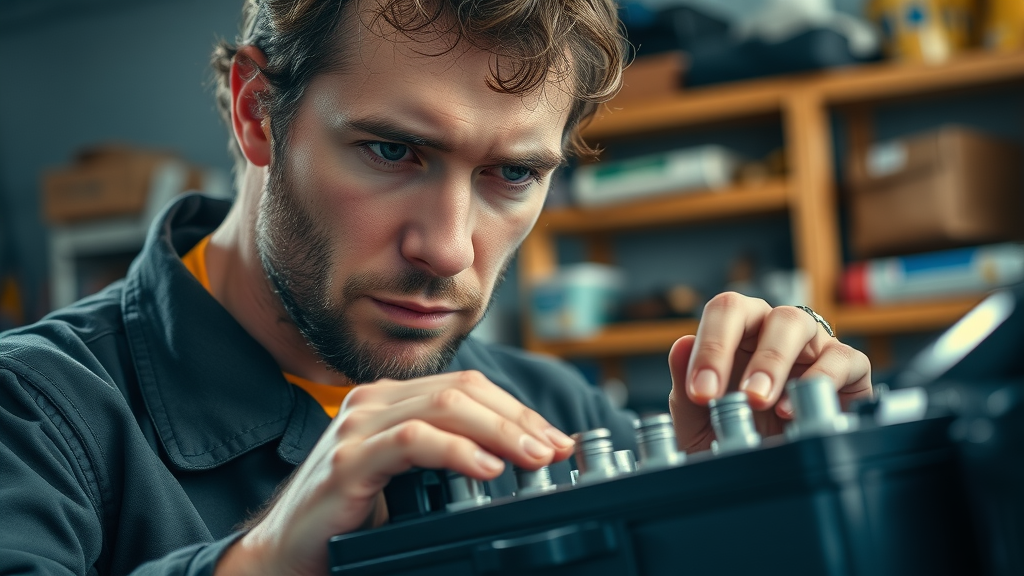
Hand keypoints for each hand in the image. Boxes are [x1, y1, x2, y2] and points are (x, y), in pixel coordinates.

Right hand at [217, 370, 575, 575]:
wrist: (285, 553)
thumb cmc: (349, 518)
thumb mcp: (408, 479)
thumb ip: (448, 457)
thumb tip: (515, 457)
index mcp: (390, 400)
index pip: (467, 387)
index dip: (517, 409)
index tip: (556, 439)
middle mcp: (373, 402)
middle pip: (463, 390)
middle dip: (518, 418)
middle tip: (556, 449)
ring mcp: (358, 427)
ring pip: (444, 407)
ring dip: (500, 430)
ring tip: (534, 458)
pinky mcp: (348, 460)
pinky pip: (412, 441)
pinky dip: (457, 451)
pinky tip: (487, 468)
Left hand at [668, 292, 871, 452]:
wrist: (775, 481)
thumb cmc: (739, 437)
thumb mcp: (699, 421)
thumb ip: (685, 383)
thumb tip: (681, 344)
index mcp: (738, 332)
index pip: (724, 312)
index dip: (711, 345)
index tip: (700, 392)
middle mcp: (775, 330)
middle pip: (763, 311)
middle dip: (743, 351)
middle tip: (736, 397)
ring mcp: (813, 345)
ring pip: (798, 323)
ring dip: (775, 361)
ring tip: (759, 401)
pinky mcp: (849, 369)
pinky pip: (841, 359)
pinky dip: (819, 381)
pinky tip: (792, 412)